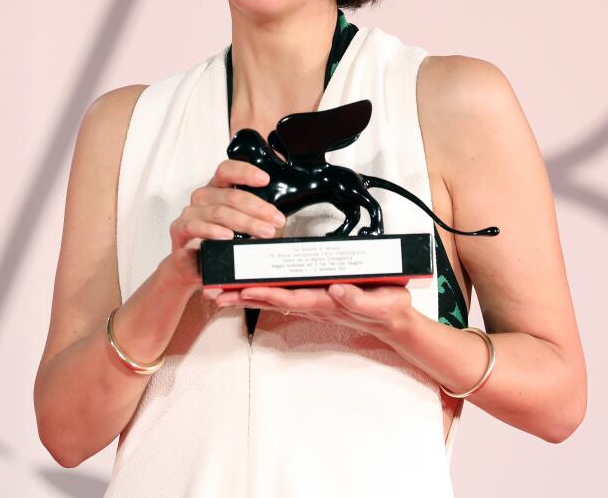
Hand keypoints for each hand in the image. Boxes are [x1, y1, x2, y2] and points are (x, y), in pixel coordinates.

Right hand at [167, 159, 285, 290]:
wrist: (195, 268)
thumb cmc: (221, 244)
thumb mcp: (242, 227)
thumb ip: (256, 216)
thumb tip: (280, 217)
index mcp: (217, 189)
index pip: (227, 170)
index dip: (246, 172)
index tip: (266, 180)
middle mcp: (202, 197)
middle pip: (230, 195)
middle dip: (258, 208)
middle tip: (277, 220)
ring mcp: (189, 213)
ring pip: (219, 212)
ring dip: (245, 222)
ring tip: (264, 232)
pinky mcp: (179, 230)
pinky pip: (194, 226)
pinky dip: (212, 231)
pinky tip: (227, 236)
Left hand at [206, 282, 414, 339]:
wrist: (393, 318)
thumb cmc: (387, 308)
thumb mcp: (380, 302)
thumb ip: (358, 298)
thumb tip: (336, 289)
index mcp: (326, 302)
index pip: (291, 297)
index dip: (267, 293)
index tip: (244, 289)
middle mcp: (313, 302)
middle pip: (272, 298)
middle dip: (242, 296)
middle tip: (214, 292)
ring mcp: (312, 301)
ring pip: (273, 296)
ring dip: (246, 294)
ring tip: (219, 292)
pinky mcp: (314, 296)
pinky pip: (283, 293)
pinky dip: (262, 290)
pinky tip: (247, 288)